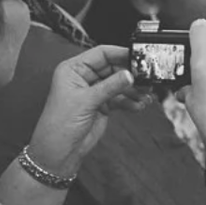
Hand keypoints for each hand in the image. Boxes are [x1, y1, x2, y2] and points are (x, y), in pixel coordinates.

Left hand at [22, 45, 142, 177]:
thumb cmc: (59, 124)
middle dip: (131, 75)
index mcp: (73, 70)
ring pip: (120, 84)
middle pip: (114, 68)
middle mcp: (84, 78)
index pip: (101, 54)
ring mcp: (94, 91)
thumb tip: (130, 74)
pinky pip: (122, 98)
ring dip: (134, 90)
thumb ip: (111, 86)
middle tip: (146, 80)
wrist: (60, 151)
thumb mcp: (86, 101)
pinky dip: (131, 101)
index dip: (120, 53)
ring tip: (145, 96)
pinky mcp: (102, 104)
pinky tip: (138, 105)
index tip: (139, 56)